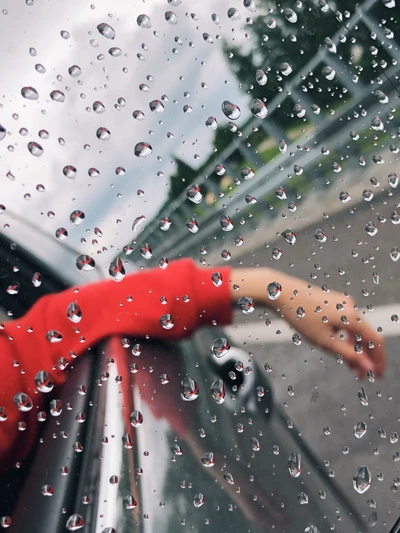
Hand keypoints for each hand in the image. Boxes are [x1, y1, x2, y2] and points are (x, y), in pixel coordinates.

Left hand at [270, 274, 385, 378]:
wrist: (280, 292)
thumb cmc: (300, 316)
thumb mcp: (324, 341)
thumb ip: (348, 354)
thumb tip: (367, 367)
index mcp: (352, 316)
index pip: (376, 341)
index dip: (378, 360)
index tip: (377, 376)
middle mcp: (351, 306)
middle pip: (366, 335)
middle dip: (364, 356)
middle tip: (359, 375)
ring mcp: (342, 302)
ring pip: (354, 329)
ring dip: (354, 347)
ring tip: (348, 365)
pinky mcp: (332, 301)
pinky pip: (345, 321)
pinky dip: (345, 336)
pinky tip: (339, 346)